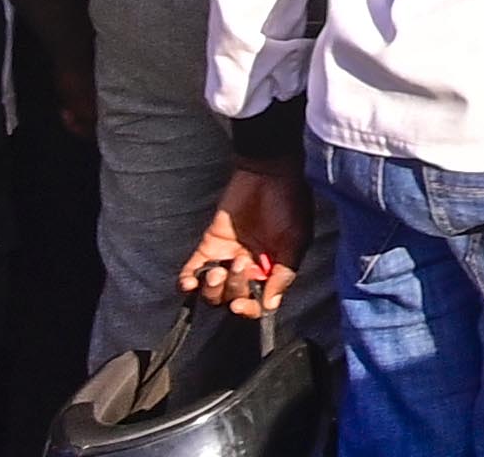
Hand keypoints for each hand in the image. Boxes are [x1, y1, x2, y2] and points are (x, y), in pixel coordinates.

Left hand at [184, 163, 304, 315]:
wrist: (268, 173)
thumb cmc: (289, 203)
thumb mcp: (295, 239)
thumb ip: (284, 272)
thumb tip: (270, 304)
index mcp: (272, 271)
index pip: (257, 303)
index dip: (248, 309)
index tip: (242, 305)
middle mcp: (248, 269)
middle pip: (232, 298)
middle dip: (233, 288)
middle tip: (239, 262)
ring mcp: (226, 258)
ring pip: (211, 291)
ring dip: (212, 287)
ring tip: (219, 268)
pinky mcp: (209, 246)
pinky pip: (192, 272)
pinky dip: (187, 282)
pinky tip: (190, 281)